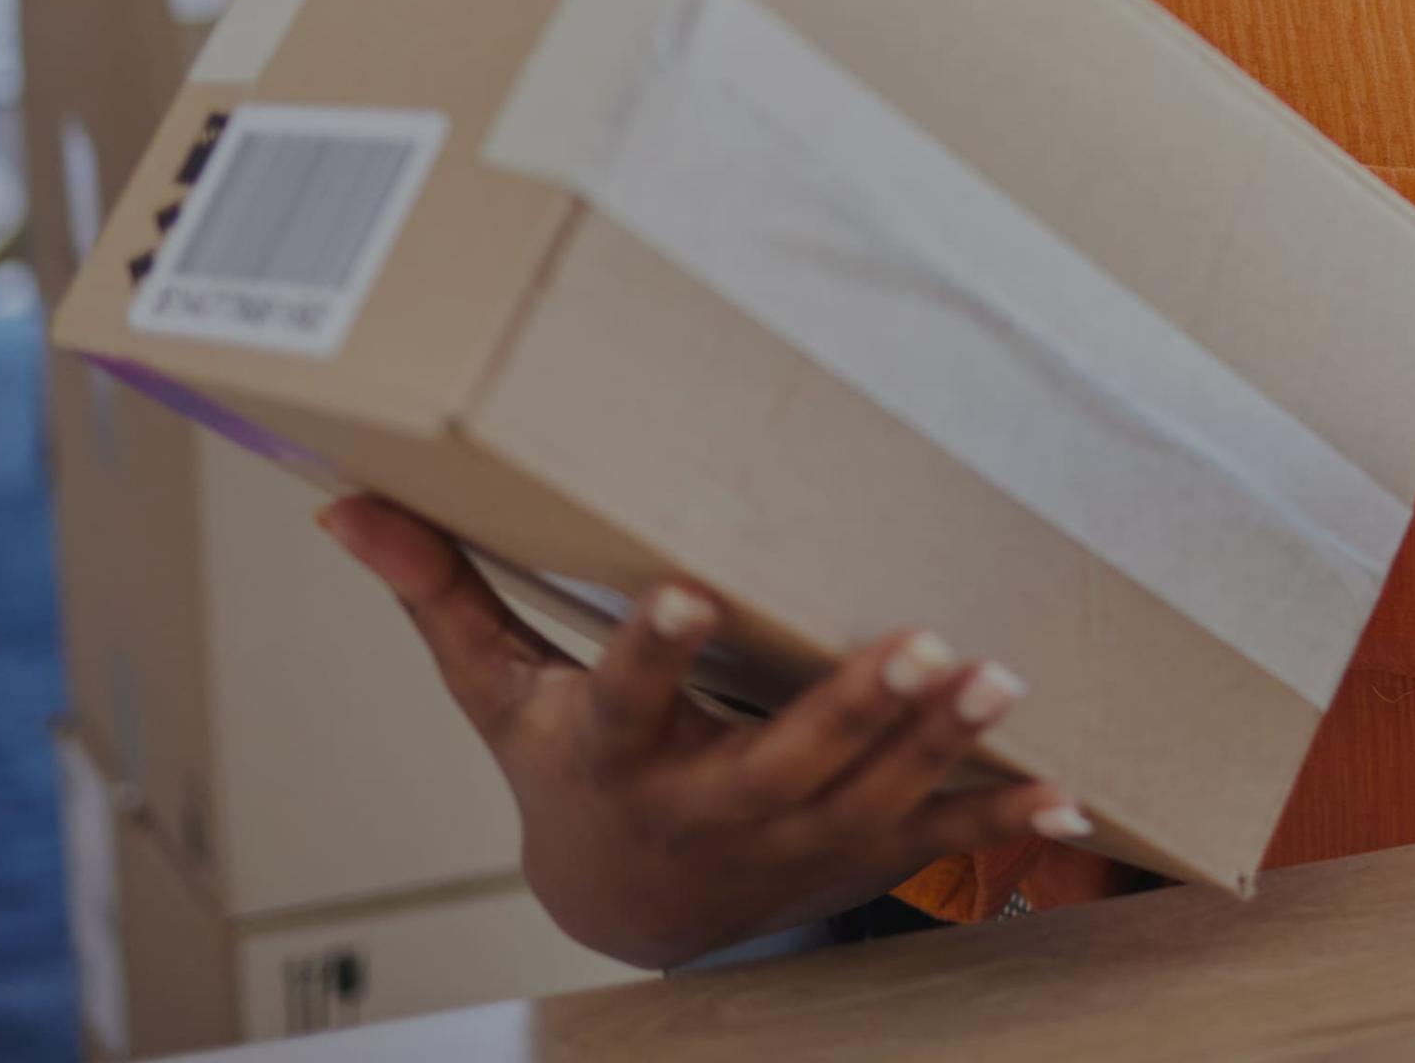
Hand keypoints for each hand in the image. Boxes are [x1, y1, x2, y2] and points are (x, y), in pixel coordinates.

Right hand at [320, 496, 1082, 966]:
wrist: (625, 909)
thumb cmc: (566, 770)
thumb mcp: (497, 693)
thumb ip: (441, 594)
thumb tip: (343, 505)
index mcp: (615, 755)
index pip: (626, 698)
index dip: (654, 650)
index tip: (686, 592)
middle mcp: (705, 809)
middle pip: (780, 761)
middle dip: (852, 707)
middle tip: (921, 641)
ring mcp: (789, 845)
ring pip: (871, 798)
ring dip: (941, 745)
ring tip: (1001, 677)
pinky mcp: (852, 858)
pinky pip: (934, 845)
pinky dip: (1002, 823)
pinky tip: (1070, 799)